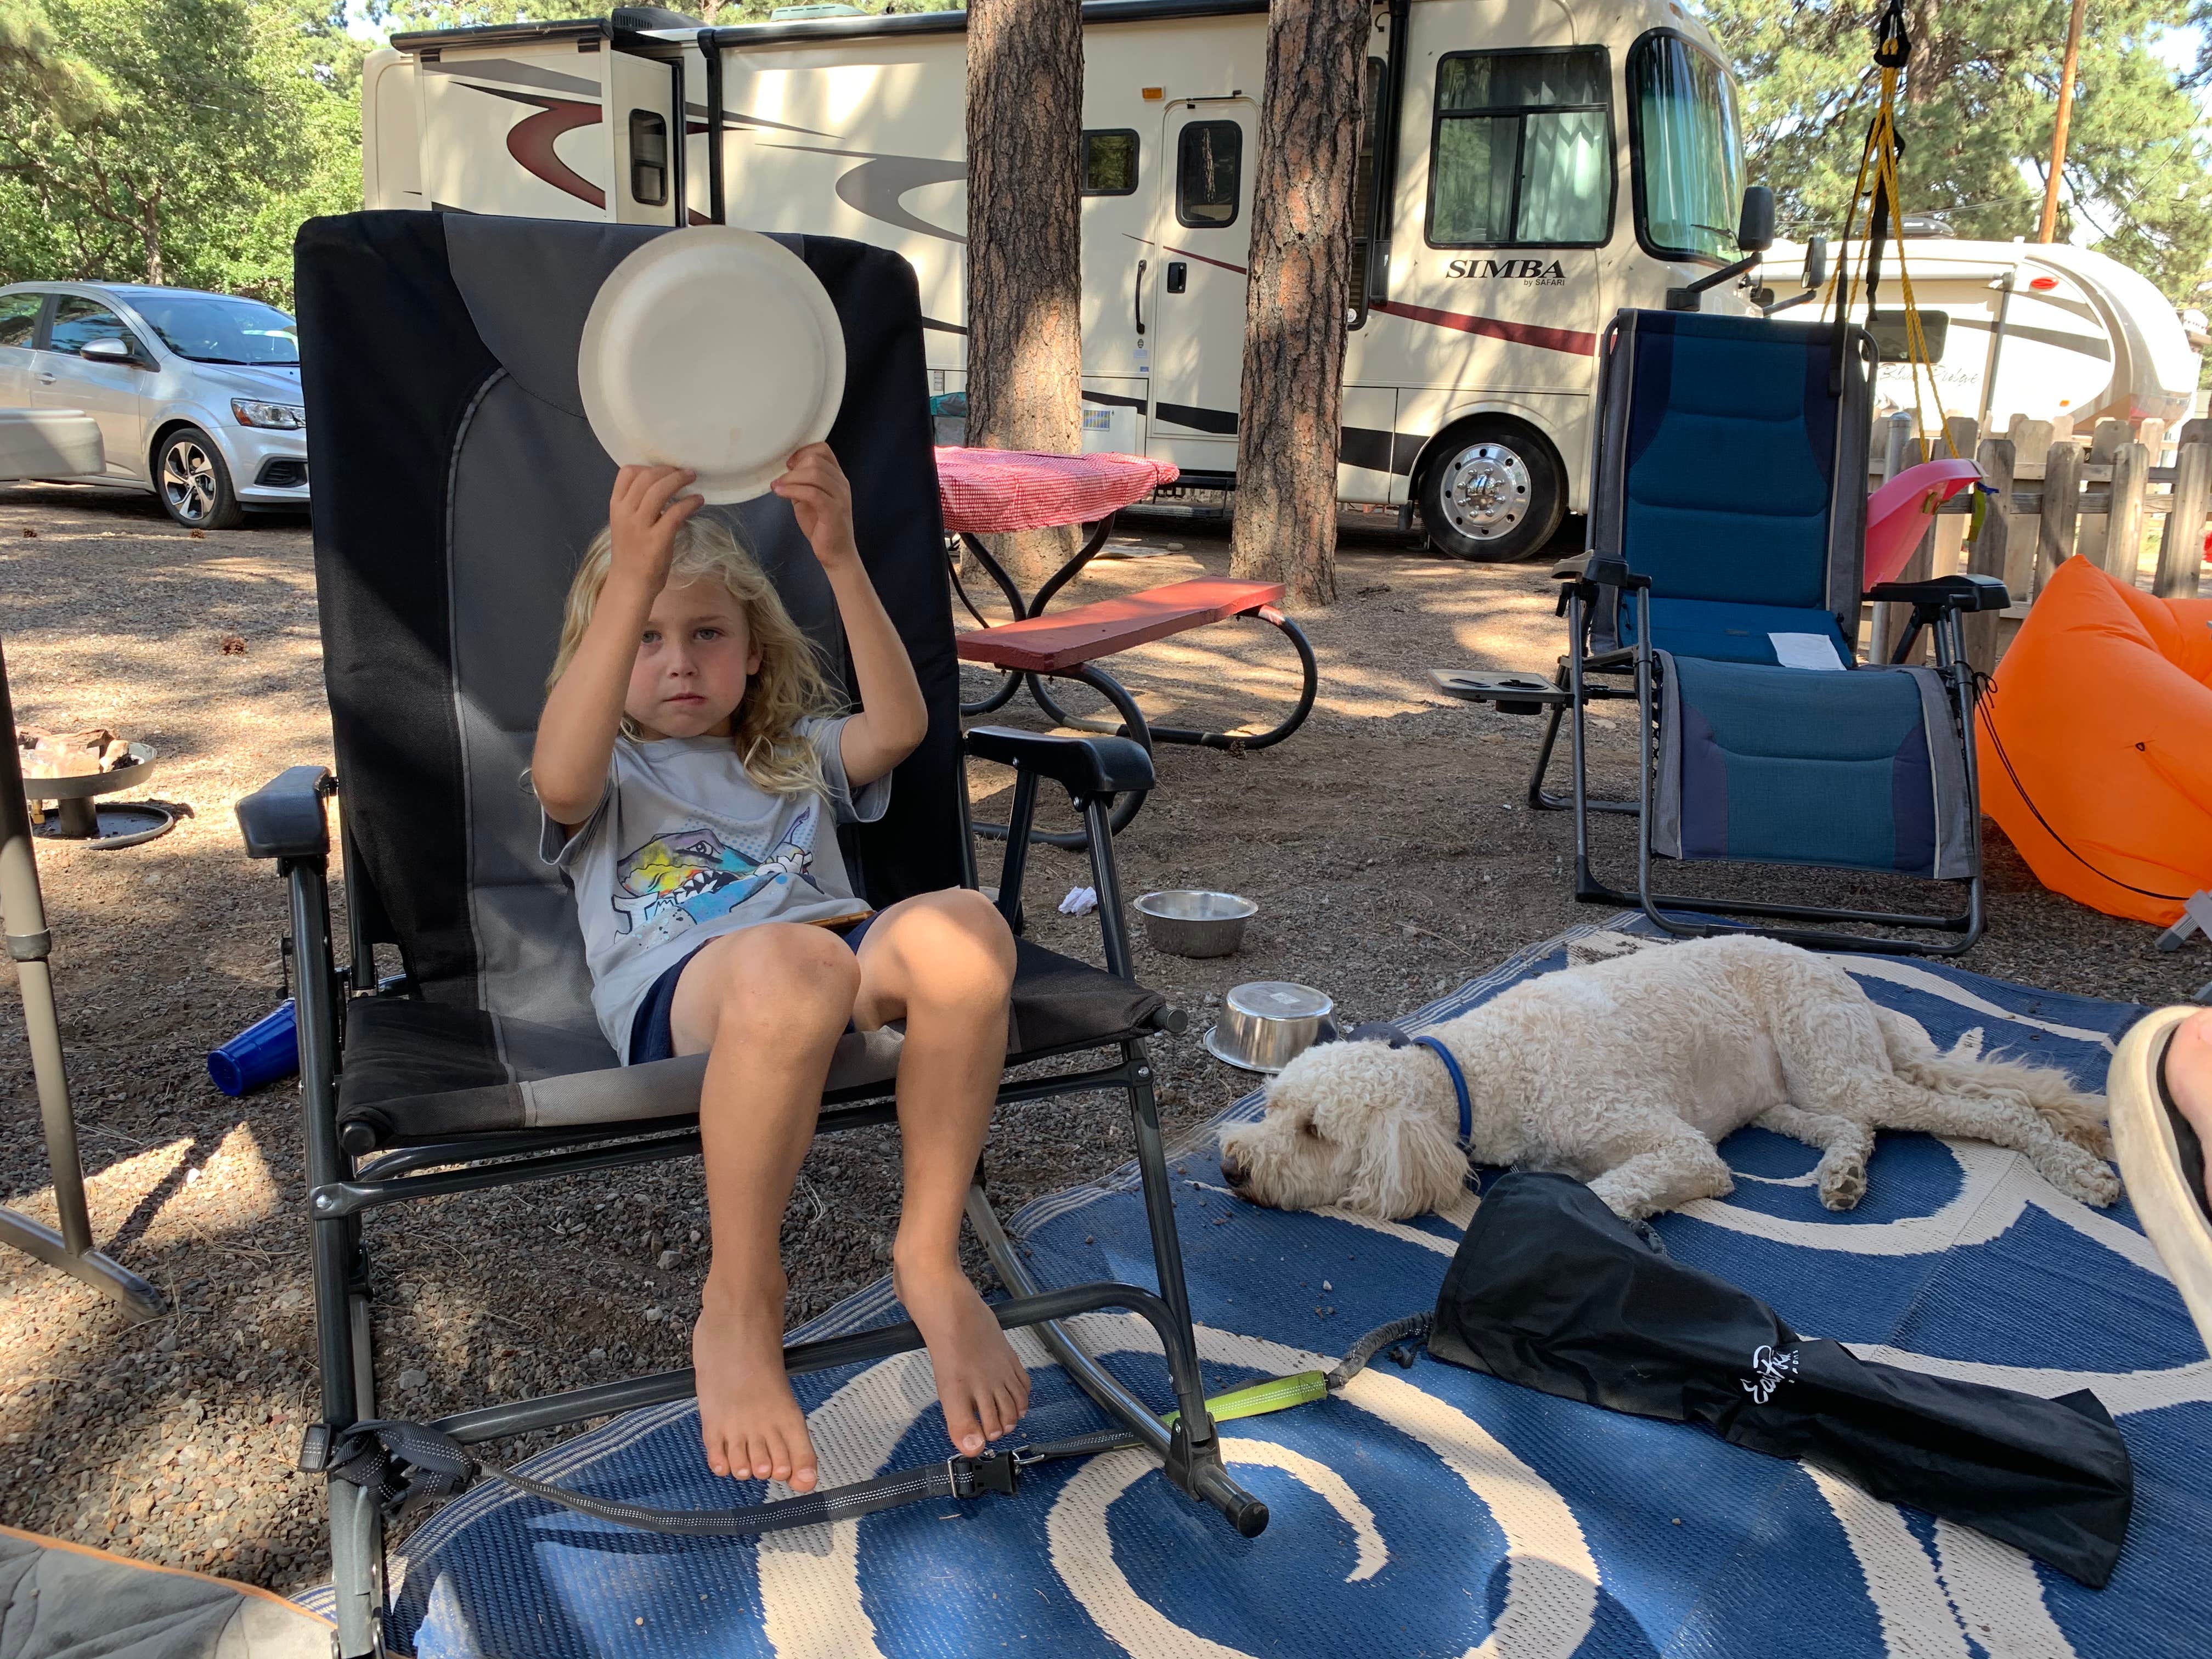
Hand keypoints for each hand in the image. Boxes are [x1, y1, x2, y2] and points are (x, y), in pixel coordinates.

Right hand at [608, 464, 701, 592]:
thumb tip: (661, 485)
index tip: (664, 470)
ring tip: (692, 478)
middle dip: (668, 470)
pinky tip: (698, 501)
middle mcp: (626, 512)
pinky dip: (689, 502)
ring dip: (679, 480)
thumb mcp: (626, 523)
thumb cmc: (631, 553)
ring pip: (659, 491)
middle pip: (647, 477)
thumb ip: (636, 505)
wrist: (630, 583)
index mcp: (616, 506)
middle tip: (685, 472)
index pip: (627, 473)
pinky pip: (675, 512)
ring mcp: (640, 526)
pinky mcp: (657, 539)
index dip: (648, 466)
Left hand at [772, 443, 858, 568]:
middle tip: (780, 480)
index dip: (803, 451)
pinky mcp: (834, 511)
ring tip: (777, 487)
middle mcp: (841, 484)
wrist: (836, 553)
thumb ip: (801, 484)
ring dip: (790, 479)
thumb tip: (785, 473)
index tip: (788, 464)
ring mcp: (840, 497)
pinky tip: (781, 493)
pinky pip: (812, 493)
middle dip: (793, 468)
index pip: (823, 450)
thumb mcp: (808, 499)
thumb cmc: (822, 527)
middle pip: (815, 460)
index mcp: (837, 478)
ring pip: (814, 474)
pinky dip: (793, 490)